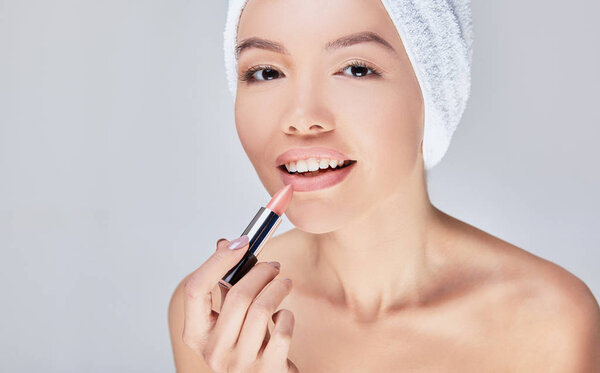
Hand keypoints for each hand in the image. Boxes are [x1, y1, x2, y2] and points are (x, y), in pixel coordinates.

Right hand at [182, 236, 298, 372]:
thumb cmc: (244, 347)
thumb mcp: (226, 320)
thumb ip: (222, 284)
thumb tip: (224, 244)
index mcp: (196, 335)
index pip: (196, 289)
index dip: (218, 261)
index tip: (241, 243)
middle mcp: (213, 351)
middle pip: (236, 296)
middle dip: (260, 272)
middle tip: (273, 266)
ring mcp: (240, 363)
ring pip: (261, 309)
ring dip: (277, 288)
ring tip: (284, 282)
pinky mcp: (268, 369)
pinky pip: (282, 330)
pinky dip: (286, 316)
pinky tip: (283, 316)